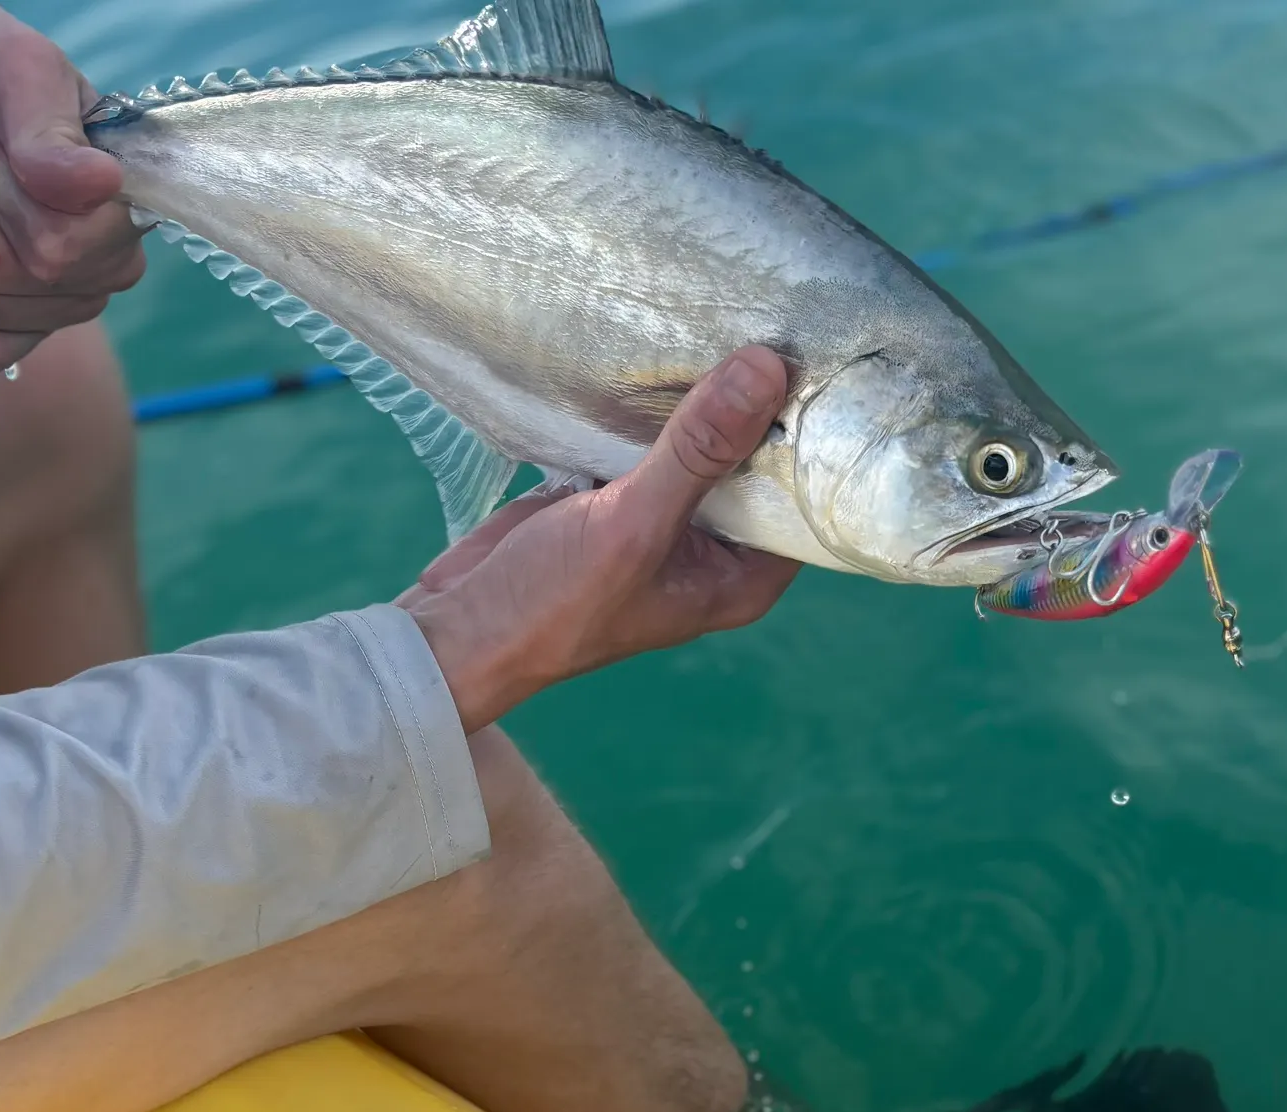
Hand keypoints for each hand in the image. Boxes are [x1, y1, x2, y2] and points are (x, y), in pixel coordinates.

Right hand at [397, 348, 799, 733]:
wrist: (461, 626)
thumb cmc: (555, 603)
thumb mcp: (634, 525)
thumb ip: (699, 450)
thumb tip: (766, 367)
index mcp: (742, 577)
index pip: (806, 495)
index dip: (817, 431)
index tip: (825, 354)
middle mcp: (715, 550)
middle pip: (757, 463)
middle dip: (760, 402)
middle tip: (779, 311)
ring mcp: (664, 521)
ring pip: (703, 446)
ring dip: (704, 397)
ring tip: (729, 312)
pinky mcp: (617, 496)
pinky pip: (652, 442)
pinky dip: (654, 408)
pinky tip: (663, 349)